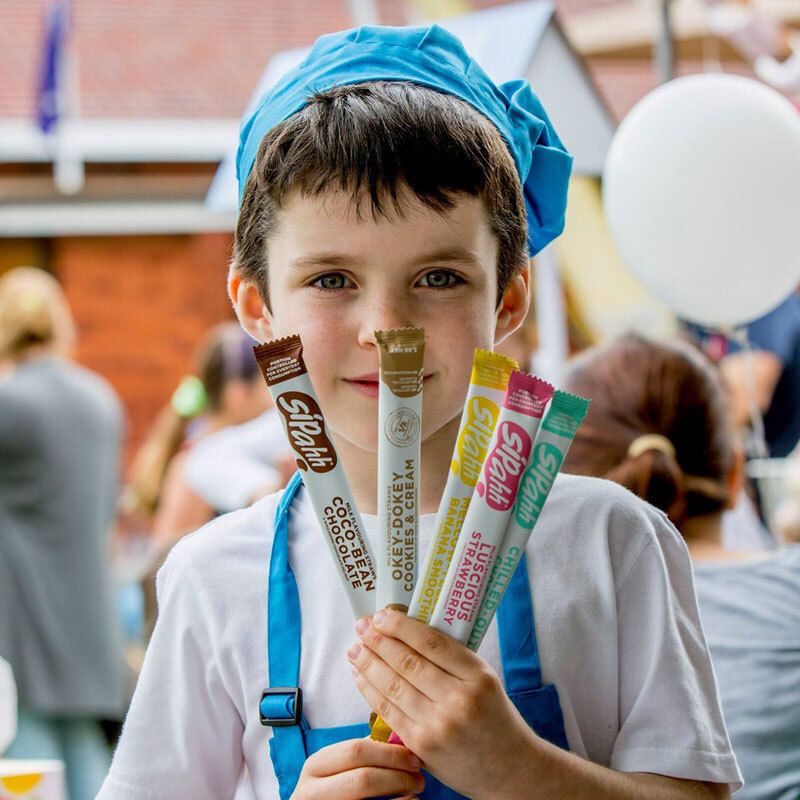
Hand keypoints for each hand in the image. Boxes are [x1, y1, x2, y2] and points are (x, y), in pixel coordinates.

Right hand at [290, 736, 424, 799]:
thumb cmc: (333, 788)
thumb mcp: (338, 767)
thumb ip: (363, 753)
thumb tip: (400, 741)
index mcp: (316, 765)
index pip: (355, 751)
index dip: (389, 753)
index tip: (413, 757)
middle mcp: (312, 790)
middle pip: (362, 779)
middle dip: (397, 776)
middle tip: (419, 778)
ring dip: (400, 796)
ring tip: (416, 792)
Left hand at [348, 609, 537, 799]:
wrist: (510, 770)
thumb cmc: (495, 717)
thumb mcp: (484, 680)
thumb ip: (452, 660)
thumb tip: (407, 632)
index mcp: (477, 677)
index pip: (432, 643)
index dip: (402, 627)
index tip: (382, 616)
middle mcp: (459, 700)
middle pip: (408, 662)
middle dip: (379, 641)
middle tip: (362, 626)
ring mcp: (439, 725)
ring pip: (394, 686)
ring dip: (369, 664)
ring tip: (355, 649)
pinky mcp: (422, 745)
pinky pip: (389, 711)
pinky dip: (371, 691)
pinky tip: (360, 676)